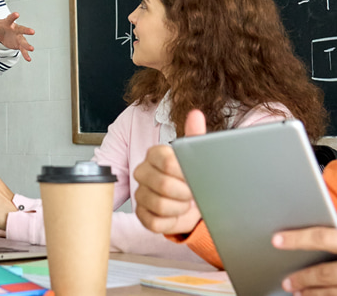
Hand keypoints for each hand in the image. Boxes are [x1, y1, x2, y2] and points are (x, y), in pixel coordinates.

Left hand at [0, 9, 35, 60]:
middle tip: (32, 31)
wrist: (1, 33)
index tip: (17, 14)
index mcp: (8, 23)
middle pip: (21, 29)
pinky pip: (23, 50)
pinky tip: (28, 59)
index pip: (10, 19)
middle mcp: (15, 29)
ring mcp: (18, 37)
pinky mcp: (18, 44)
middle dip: (26, 30)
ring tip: (31, 49)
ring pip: (23, 41)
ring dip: (27, 45)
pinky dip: (25, 54)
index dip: (13, 16)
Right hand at [133, 109, 205, 235]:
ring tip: (186, 203)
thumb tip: (195, 114)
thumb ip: (195, 135)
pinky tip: (176, 214)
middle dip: (185, 193)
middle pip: (163, 185)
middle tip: (193, 192)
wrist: (192, 200)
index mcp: (154, 154)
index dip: (185, 173)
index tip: (194, 176)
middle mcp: (142, 172)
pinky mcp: (141, 214)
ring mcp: (140, 193)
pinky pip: (155, 222)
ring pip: (159, 205)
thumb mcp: (196, 156)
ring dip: (180, 208)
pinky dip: (171, 221)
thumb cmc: (191, 176)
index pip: (167, 161)